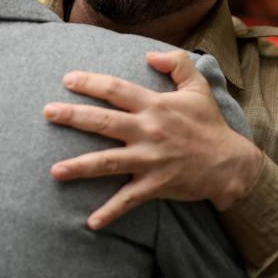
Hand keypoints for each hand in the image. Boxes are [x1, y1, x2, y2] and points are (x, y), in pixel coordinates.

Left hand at [43, 50, 262, 228]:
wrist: (231, 164)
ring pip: (109, 163)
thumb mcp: (198, 87)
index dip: (91, 82)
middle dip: (73, 116)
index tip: (67, 79)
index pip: (117, 89)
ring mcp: (150, 160)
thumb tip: (148, 55)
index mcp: (155, 105)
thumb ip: (177, 63)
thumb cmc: (210, 124)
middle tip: (47, 112)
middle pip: (104, 122)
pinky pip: (128, 200)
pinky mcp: (155, 185)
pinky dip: (110, 212)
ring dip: (80, 167)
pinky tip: (90, 222)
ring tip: (54, 170)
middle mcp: (149, 131)